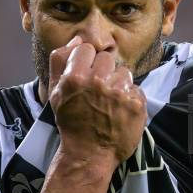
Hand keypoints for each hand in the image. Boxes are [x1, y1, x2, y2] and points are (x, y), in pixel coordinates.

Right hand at [48, 37, 146, 169]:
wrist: (89, 154)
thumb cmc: (71, 121)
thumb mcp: (55, 91)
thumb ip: (61, 61)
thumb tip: (77, 39)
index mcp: (75, 77)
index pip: (87, 48)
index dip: (87, 62)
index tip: (86, 76)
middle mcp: (97, 82)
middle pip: (107, 58)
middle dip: (104, 72)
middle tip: (98, 92)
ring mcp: (119, 93)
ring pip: (124, 72)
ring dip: (118, 85)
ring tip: (110, 103)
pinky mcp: (136, 104)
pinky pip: (136, 89)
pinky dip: (130, 99)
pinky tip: (121, 112)